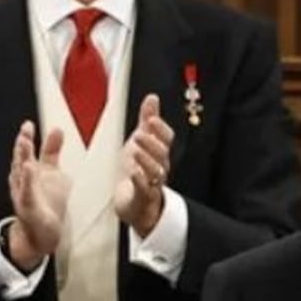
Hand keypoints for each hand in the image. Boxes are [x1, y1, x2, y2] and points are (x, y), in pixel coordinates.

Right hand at [8, 121, 70, 264]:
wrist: (41, 231)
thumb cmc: (45, 201)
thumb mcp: (51, 171)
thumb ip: (52, 150)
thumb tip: (57, 129)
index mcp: (29, 170)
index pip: (26, 151)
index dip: (26, 138)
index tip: (28, 125)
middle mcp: (23, 181)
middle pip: (20, 160)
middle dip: (22, 147)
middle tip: (25, 133)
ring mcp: (25, 194)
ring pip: (22, 175)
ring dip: (22, 160)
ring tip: (25, 146)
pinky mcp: (29, 207)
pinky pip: (27, 193)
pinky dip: (27, 182)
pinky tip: (30, 170)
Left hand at [114, 93, 173, 236]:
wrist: (134, 203)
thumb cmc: (139, 171)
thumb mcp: (141, 142)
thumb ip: (147, 120)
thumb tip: (152, 97)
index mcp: (159, 153)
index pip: (167, 139)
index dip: (160, 129)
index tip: (151, 119)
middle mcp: (160, 167)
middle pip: (162, 154)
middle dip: (152, 143)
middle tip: (139, 134)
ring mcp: (153, 183)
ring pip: (156, 171)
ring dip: (146, 159)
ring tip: (134, 150)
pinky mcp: (143, 197)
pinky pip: (145, 188)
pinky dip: (140, 179)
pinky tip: (133, 171)